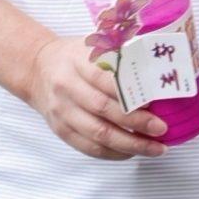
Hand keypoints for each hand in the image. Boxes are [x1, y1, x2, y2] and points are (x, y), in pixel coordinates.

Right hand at [15, 33, 167, 160]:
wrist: (37, 70)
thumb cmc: (76, 57)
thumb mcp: (94, 45)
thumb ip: (121, 54)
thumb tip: (159, 68)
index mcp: (77, 61)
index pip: (105, 78)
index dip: (129, 92)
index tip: (154, 103)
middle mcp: (67, 87)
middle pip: (103, 109)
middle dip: (135, 123)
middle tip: (161, 129)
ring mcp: (62, 111)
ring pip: (97, 134)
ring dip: (129, 144)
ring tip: (154, 148)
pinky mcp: (60, 130)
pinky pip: (88, 147)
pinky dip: (113, 153)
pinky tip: (133, 153)